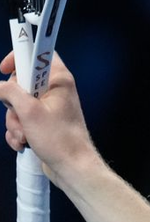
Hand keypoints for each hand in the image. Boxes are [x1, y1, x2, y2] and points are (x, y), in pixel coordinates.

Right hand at [0, 51, 99, 187]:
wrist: (71, 166)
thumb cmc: (57, 138)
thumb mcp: (29, 112)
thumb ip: (10, 92)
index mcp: (59, 80)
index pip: (38, 55)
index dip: (19, 58)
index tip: (4, 69)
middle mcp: (55, 90)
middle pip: (20, 84)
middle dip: (12, 104)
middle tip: (21, 116)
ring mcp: (48, 108)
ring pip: (17, 106)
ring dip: (15, 123)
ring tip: (25, 135)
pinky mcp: (43, 123)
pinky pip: (21, 120)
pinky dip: (18, 132)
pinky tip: (23, 143)